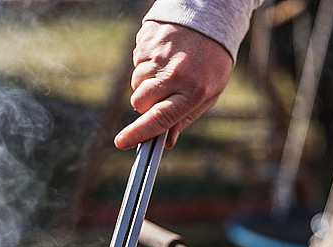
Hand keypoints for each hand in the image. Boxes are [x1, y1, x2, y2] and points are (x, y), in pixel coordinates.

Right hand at [114, 21, 233, 149]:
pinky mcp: (146, 41)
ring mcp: (158, 55)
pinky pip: (136, 64)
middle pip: (140, 102)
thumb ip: (185, 118)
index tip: (122, 142)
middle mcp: (174, 73)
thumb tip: (166, 142)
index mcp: (194, 90)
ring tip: (168, 69)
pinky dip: (147, 65)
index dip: (139, 133)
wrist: (208, 18)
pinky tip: (163, 56)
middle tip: (163, 95)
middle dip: (145, 105)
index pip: (160, 118)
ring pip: (136, 84)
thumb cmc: (210, 62)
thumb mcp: (207, 93)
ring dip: (147, 83)